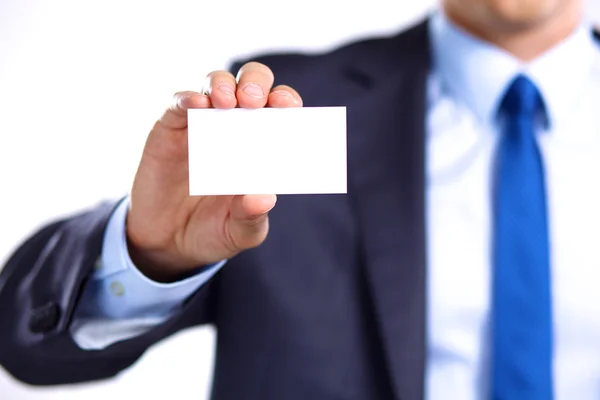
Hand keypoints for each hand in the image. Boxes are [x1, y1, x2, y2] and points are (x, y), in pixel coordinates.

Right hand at [126, 62, 302, 281]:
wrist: (167, 242)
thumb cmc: (213, 231)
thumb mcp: (238, 232)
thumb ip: (251, 216)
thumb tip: (266, 197)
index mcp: (262, 146)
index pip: (280, 111)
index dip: (286, 102)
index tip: (289, 106)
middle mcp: (235, 127)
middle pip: (251, 85)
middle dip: (256, 84)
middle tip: (254, 100)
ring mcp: (203, 124)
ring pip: (216, 84)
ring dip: (223, 85)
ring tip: (226, 101)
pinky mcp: (171, 128)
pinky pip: (179, 103)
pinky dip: (188, 99)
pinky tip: (196, 105)